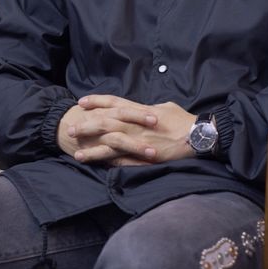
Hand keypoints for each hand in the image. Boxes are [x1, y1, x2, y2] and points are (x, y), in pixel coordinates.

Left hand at [57, 95, 194, 165]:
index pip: (114, 103)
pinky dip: (108, 163)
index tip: (81, 102)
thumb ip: (149, 109)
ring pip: (109, 144)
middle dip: (86, 126)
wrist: (197, 136)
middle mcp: (135, 124)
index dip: (96, 102)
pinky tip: (97, 166)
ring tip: (77, 154)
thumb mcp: (165, 107)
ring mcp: (138, 141)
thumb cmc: (183, 120)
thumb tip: (143, 109)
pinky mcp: (144, 157)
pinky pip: (122, 161)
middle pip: (105, 123)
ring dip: (92, 149)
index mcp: (140, 110)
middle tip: (70, 129)